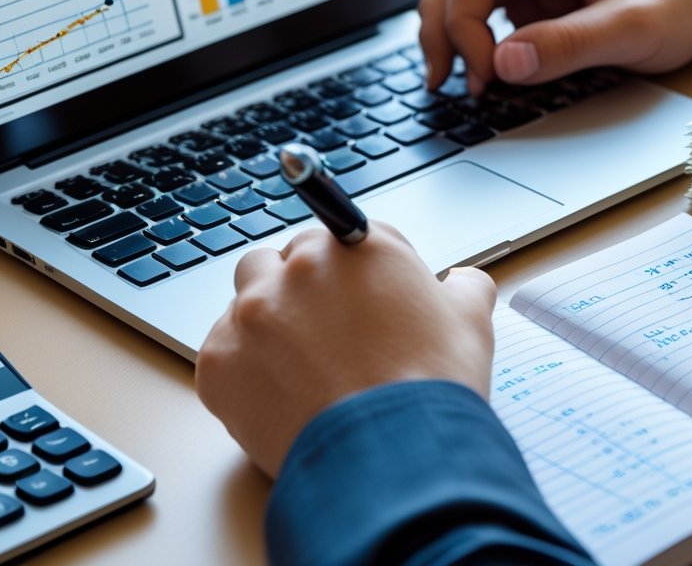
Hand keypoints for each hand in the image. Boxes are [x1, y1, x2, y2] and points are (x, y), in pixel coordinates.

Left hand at [195, 222, 496, 477]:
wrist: (391, 454)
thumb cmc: (432, 387)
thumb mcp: (471, 322)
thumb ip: (465, 286)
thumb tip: (462, 282)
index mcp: (360, 246)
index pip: (344, 239)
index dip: (356, 276)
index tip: (362, 305)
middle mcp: (301, 266)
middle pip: (287, 260)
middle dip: (303, 289)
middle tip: (328, 337)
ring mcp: (253, 312)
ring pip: (246, 298)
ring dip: (266, 320)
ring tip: (299, 367)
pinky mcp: (220, 360)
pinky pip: (221, 352)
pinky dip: (244, 370)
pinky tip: (278, 396)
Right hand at [419, 0, 691, 94]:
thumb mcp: (636, 28)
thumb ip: (570, 45)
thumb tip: (503, 65)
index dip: (463, 22)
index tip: (485, 74)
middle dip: (440, 22)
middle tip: (444, 79)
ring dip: (446, 24)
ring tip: (448, 75)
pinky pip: (484, 2)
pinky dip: (469, 32)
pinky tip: (476, 67)